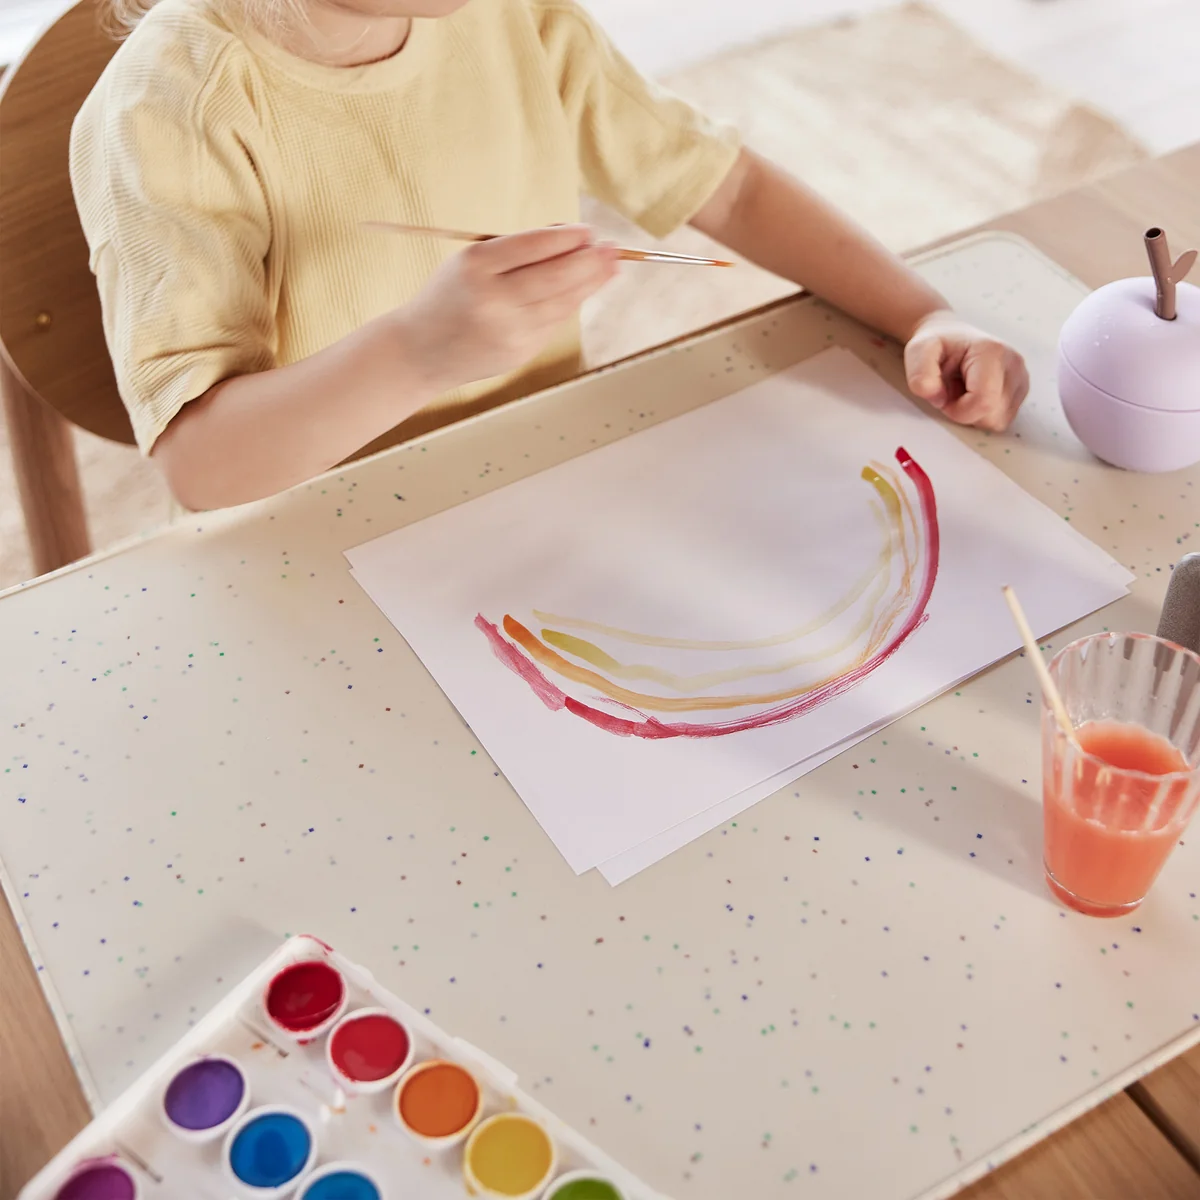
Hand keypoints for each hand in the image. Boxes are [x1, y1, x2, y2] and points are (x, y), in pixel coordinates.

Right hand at [398, 225, 617, 392]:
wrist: (420, 351)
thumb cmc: (450, 297)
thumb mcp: (469, 261)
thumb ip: (515, 250)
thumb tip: (570, 237)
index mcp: (475, 267)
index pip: (532, 246)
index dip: (566, 238)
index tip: (588, 230)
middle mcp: (493, 299)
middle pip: (554, 277)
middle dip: (589, 261)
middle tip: (614, 248)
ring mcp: (508, 330)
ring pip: (561, 303)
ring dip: (591, 283)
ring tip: (611, 267)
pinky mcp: (520, 352)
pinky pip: (553, 323)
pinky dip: (571, 304)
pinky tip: (584, 290)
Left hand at [903, 311, 1029, 431]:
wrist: (950, 337)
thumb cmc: (936, 345)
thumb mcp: (918, 351)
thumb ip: (921, 375)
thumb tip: (939, 398)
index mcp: (992, 352)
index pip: (984, 402)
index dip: (958, 410)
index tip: (944, 396)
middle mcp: (1014, 365)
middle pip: (994, 417)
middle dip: (966, 413)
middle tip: (953, 392)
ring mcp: (1021, 378)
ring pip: (999, 421)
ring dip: (975, 415)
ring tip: (964, 391)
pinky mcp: (1021, 390)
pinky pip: (1002, 419)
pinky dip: (984, 414)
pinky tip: (974, 395)